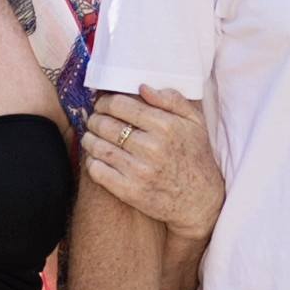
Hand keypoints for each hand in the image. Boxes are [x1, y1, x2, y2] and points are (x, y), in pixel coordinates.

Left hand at [82, 86, 222, 233]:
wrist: (201, 202)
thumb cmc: (196, 158)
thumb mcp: (195, 123)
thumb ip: (172, 100)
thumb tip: (142, 87)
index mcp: (166, 126)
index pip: (120, 105)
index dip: (105, 102)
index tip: (103, 106)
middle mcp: (152, 147)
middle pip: (105, 124)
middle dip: (94, 119)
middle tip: (94, 120)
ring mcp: (140, 171)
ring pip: (98, 147)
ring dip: (89, 139)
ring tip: (91, 137)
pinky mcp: (130, 192)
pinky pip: (97, 171)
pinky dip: (91, 161)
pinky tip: (95, 158)